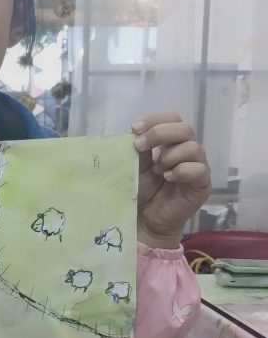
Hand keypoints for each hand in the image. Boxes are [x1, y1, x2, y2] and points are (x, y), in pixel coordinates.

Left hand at [133, 113, 210, 248]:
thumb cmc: (143, 191)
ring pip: (192, 147)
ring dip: (169, 156)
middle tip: (140, 146)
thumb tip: (138, 133)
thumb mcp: (137, 166)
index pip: (172, 119)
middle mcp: (188, 150)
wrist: (147, 219)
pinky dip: (180, 171)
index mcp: (172, 142)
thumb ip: (141, 149)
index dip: (155, 120)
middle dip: (159, 133)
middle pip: (184, 128)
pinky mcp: (203, 184)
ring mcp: (198, 166)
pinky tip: (168, 178)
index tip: (134, 129)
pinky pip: (198, 169)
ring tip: (157, 171)